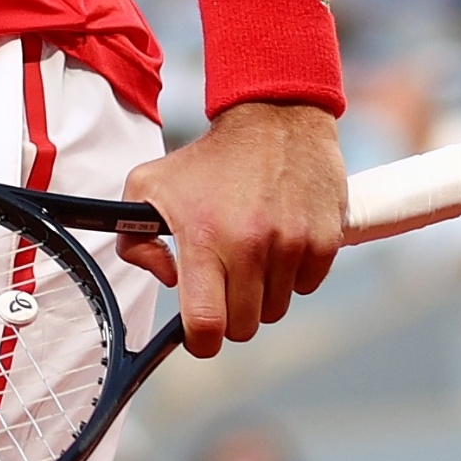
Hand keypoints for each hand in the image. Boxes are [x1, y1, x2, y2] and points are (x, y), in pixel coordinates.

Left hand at [118, 103, 344, 357]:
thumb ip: (135, 240)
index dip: (201, 341)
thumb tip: (167, 278)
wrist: (273, 118)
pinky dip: (292, 275)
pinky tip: (279, 241)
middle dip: (230, 314)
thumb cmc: (207, 159)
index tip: (199, 335)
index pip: (207, 323)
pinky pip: (307, 287)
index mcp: (204, 237)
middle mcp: (250, 245)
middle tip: (223, 284)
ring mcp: (292, 244)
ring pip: (276, 309)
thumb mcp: (149, 186)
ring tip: (250, 253)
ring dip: (262, 293)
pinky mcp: (325, 240)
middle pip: (244, 326)